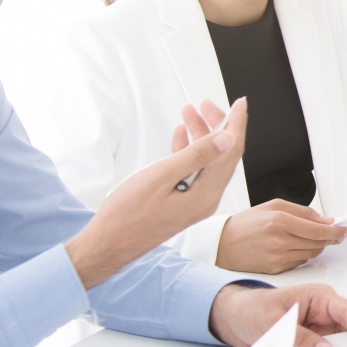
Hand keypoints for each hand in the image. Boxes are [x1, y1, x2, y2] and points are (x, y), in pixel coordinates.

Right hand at [66, 99, 247, 288]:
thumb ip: (196, 156)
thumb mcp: (162, 177)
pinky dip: (188, 151)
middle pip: (222, 154)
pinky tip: (180, 135)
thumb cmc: (128, 214)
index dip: (236, 124)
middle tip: (205, 104)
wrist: (107, 244)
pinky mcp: (182, 203)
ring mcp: (195, 202)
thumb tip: (227, 138)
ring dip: (200, 135)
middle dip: (216, 125)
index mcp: (206, 194)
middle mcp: (206, 199)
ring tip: (188, 113)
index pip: (231, 151)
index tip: (239, 102)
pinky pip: (193, 172)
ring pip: (206, 161)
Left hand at [208, 282, 346, 346]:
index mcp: (318, 298)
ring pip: (336, 345)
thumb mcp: (274, 322)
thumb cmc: (253, 309)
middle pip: (346, 331)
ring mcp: (317, 329)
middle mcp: (322, 312)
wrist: (235, 318)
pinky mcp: (310, 343)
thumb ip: (300, 337)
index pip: (346, 312)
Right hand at [216, 200, 346, 273]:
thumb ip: (304, 212)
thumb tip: (326, 221)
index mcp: (279, 221)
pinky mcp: (275, 270)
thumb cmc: (246, 224)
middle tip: (335, 234)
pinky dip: (304, 254)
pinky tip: (297, 247)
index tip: (345, 231)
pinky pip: (300, 263)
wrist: (222, 245)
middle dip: (330, 239)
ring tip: (311, 238)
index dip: (336, 231)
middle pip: (318, 243)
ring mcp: (277, 258)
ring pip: (311, 254)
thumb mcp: (274, 206)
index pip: (318, 230)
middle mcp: (279, 241)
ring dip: (317, 246)